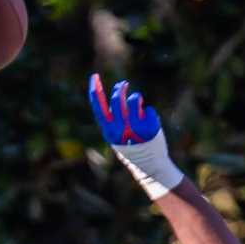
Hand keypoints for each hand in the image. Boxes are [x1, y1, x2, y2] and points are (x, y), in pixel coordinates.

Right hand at [88, 73, 184, 201]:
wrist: (150, 167)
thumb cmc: (132, 149)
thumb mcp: (117, 135)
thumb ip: (114, 118)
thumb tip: (116, 94)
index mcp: (109, 131)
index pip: (99, 106)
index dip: (96, 90)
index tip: (94, 76)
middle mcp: (121, 129)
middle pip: (116, 100)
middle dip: (119, 89)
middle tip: (123, 85)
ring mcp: (136, 128)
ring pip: (133, 101)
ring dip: (135, 97)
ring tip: (137, 99)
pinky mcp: (150, 128)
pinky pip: (148, 110)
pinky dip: (149, 113)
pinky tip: (149, 121)